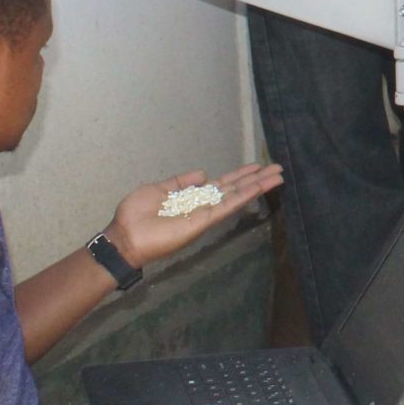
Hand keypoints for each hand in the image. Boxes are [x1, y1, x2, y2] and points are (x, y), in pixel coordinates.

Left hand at [105, 164, 284, 271]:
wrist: (126, 237)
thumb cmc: (136, 215)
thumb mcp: (157, 189)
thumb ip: (180, 182)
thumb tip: (203, 173)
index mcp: (191, 197)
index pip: (221, 185)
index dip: (239, 176)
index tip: (256, 166)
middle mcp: (203, 205)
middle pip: (234, 189)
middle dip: (256, 179)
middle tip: (277, 168)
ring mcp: (206, 214)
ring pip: (236, 197)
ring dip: (257, 186)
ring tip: (278, 175)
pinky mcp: (204, 222)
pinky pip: (226, 207)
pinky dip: (243, 197)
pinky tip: (258, 187)